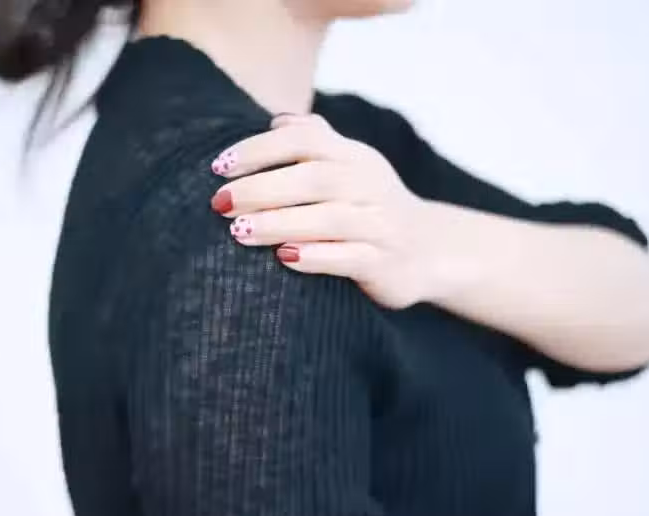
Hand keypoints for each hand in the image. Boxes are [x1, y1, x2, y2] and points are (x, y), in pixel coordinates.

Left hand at [210, 113, 455, 308]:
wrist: (430, 250)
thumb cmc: (369, 206)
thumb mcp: (349, 166)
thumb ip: (316, 140)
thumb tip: (276, 119)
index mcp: (353, 156)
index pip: (305, 139)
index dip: (260, 149)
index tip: (219, 166)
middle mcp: (369, 184)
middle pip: (313, 178)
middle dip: (261, 188)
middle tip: (219, 202)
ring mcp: (380, 224)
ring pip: (329, 218)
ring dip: (279, 223)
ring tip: (238, 231)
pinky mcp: (384, 262)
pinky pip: (349, 258)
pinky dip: (316, 257)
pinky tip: (284, 258)